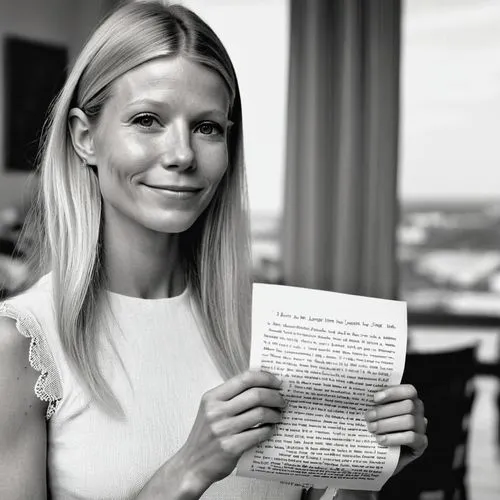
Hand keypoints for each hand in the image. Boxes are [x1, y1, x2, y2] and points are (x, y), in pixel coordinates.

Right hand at [175, 370, 285, 493]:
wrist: (192, 465)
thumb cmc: (206, 436)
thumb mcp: (211, 410)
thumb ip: (231, 397)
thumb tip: (261, 385)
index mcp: (212, 397)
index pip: (245, 378)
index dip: (265, 378)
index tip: (277, 382)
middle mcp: (216, 411)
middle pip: (256, 394)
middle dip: (275, 396)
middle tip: (282, 400)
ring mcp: (223, 429)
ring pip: (260, 413)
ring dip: (275, 414)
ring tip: (278, 416)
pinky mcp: (231, 447)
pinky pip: (259, 433)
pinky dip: (269, 430)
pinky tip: (270, 429)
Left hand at [365, 384, 427, 475]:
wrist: (381, 453)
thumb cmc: (377, 425)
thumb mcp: (375, 411)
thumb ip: (375, 403)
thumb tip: (363, 393)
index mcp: (409, 399)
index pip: (409, 391)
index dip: (393, 392)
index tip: (375, 398)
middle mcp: (418, 411)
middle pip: (408, 406)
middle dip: (385, 411)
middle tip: (368, 417)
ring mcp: (421, 427)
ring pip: (409, 421)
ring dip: (387, 424)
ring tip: (372, 428)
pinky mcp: (421, 443)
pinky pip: (411, 438)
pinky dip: (394, 438)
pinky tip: (380, 439)